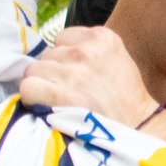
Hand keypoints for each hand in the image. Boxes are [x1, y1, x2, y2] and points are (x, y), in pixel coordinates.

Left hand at [19, 25, 157, 123]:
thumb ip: (90, 50)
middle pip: (47, 55)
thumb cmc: (125, 98)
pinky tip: (47, 107)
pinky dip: (33, 99)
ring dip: (42, 86)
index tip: (76, 74)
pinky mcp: (60, 94)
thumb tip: (54, 54)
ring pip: (34, 71)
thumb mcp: (117, 59)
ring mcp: (73, 72)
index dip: (65, 58)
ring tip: (60, 101)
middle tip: (70, 92)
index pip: (62, 38)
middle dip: (54, 73)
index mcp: (102, 38)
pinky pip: (27, 87)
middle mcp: (86, 50)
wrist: (138, 127)